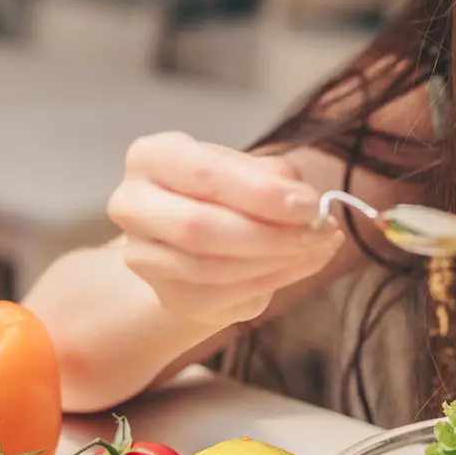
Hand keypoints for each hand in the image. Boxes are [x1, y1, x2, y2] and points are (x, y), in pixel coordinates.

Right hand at [108, 132, 344, 325]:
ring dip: (278, 261)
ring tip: (321, 247)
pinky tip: (304, 265)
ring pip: (213, 268)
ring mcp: (143, 256)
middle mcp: (133, 205)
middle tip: (323, 231)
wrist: (197, 238)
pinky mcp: (168, 296)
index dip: (262, 193)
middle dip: (271, 233)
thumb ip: (276, 180)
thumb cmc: (226, 192)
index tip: (311, 204)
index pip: (206, 175)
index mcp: (152, 157)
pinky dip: (273, 281)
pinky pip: (223, 296)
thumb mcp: (249, 170)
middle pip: (200, 228)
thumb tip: (309, 208)